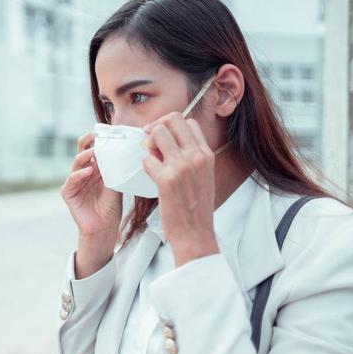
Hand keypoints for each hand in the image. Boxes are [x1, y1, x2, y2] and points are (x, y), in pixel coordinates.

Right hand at [61, 131, 122, 237]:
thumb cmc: (110, 207)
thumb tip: (121, 150)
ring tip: (93, 153)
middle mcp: (83, 172)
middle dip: (86, 142)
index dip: (97, 141)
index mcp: (95, 168)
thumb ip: (114, 168)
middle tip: (93, 135)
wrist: (104, 228)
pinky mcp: (68, 193)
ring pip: (76, 164)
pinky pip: (71, 180)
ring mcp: (75, 182)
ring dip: (84, 157)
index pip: (94, 149)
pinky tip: (87, 171)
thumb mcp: (116, 184)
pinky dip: (79, 175)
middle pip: (82, 152)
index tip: (105, 132)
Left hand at [141, 112, 218, 265]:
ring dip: (149, 143)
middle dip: (157, 126)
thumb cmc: (196, 208)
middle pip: (172, 119)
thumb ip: (190, 157)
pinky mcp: (166, 179)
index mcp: (207, 155)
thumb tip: (166, 143)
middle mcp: (196, 156)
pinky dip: (145, 165)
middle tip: (150, 142)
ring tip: (151, 159)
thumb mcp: (203, 177)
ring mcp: (181, 166)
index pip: (188, 121)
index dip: (171, 126)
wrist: (196, 234)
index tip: (163, 139)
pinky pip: (147, 158)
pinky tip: (151, 177)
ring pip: (157, 132)